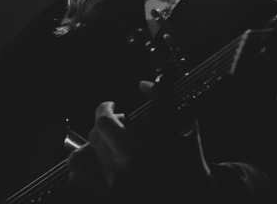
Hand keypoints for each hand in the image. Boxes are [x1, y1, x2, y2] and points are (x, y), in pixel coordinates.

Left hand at [67, 93, 217, 201]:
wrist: (196, 202)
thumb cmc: (192, 174)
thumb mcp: (185, 137)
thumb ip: (165, 105)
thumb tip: (144, 84)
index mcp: (135, 160)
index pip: (105, 123)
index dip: (106, 108)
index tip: (114, 106)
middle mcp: (117, 179)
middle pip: (94, 138)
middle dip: (105, 126)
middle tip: (121, 125)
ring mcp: (109, 194)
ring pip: (79, 161)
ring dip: (91, 146)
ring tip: (108, 144)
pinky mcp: (105, 202)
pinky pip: (81, 181)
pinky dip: (85, 168)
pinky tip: (103, 164)